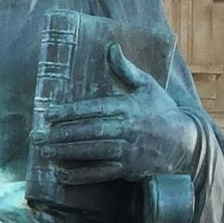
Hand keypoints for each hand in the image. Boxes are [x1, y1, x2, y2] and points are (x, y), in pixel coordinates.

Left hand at [31, 43, 198, 183]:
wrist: (185, 143)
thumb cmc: (162, 112)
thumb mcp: (148, 86)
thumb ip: (126, 69)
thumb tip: (111, 47)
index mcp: (129, 107)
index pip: (94, 109)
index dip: (70, 112)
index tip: (49, 114)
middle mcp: (127, 129)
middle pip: (89, 131)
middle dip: (61, 134)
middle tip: (37, 136)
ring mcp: (128, 151)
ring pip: (93, 152)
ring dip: (67, 152)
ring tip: (45, 151)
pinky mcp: (129, 169)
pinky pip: (102, 173)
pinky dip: (82, 176)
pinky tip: (63, 175)